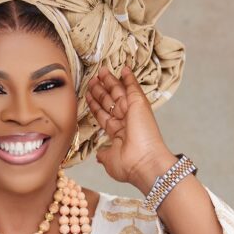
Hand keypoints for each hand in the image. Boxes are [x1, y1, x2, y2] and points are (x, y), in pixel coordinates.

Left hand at [85, 65, 175, 190]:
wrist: (145, 163)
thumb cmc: (129, 165)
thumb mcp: (110, 161)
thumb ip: (103, 155)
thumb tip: (99, 156)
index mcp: (118, 133)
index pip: (104, 114)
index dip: (96, 105)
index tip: (89, 95)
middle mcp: (125, 121)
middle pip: (109, 101)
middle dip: (100, 90)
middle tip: (93, 79)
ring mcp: (132, 111)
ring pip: (118, 92)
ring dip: (110, 81)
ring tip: (100, 71)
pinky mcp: (139, 104)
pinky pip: (133, 87)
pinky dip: (129, 78)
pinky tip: (124, 68)